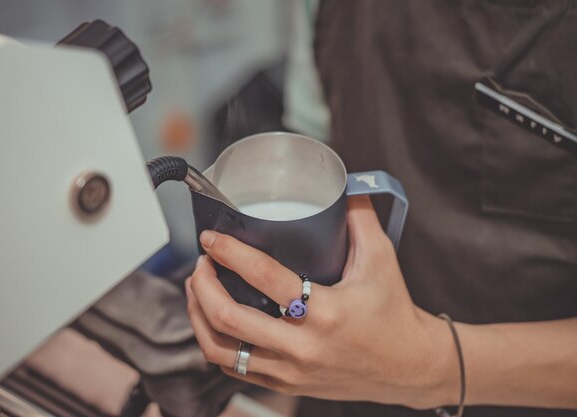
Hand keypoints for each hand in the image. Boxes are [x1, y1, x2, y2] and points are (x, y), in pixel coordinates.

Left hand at [185, 196, 458, 408]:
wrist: (408, 367)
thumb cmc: (394, 313)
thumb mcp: (381, 260)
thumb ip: (360, 219)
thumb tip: (343, 187)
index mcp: (324, 311)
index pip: (263, 277)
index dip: (229, 252)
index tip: (211, 238)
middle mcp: (302, 346)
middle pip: (229, 317)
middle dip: (203, 284)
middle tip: (201, 262)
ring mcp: (291, 370)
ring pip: (223, 349)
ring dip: (200, 316)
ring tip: (198, 289)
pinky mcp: (287, 384)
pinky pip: (236, 369)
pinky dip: (216, 344)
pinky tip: (214, 323)